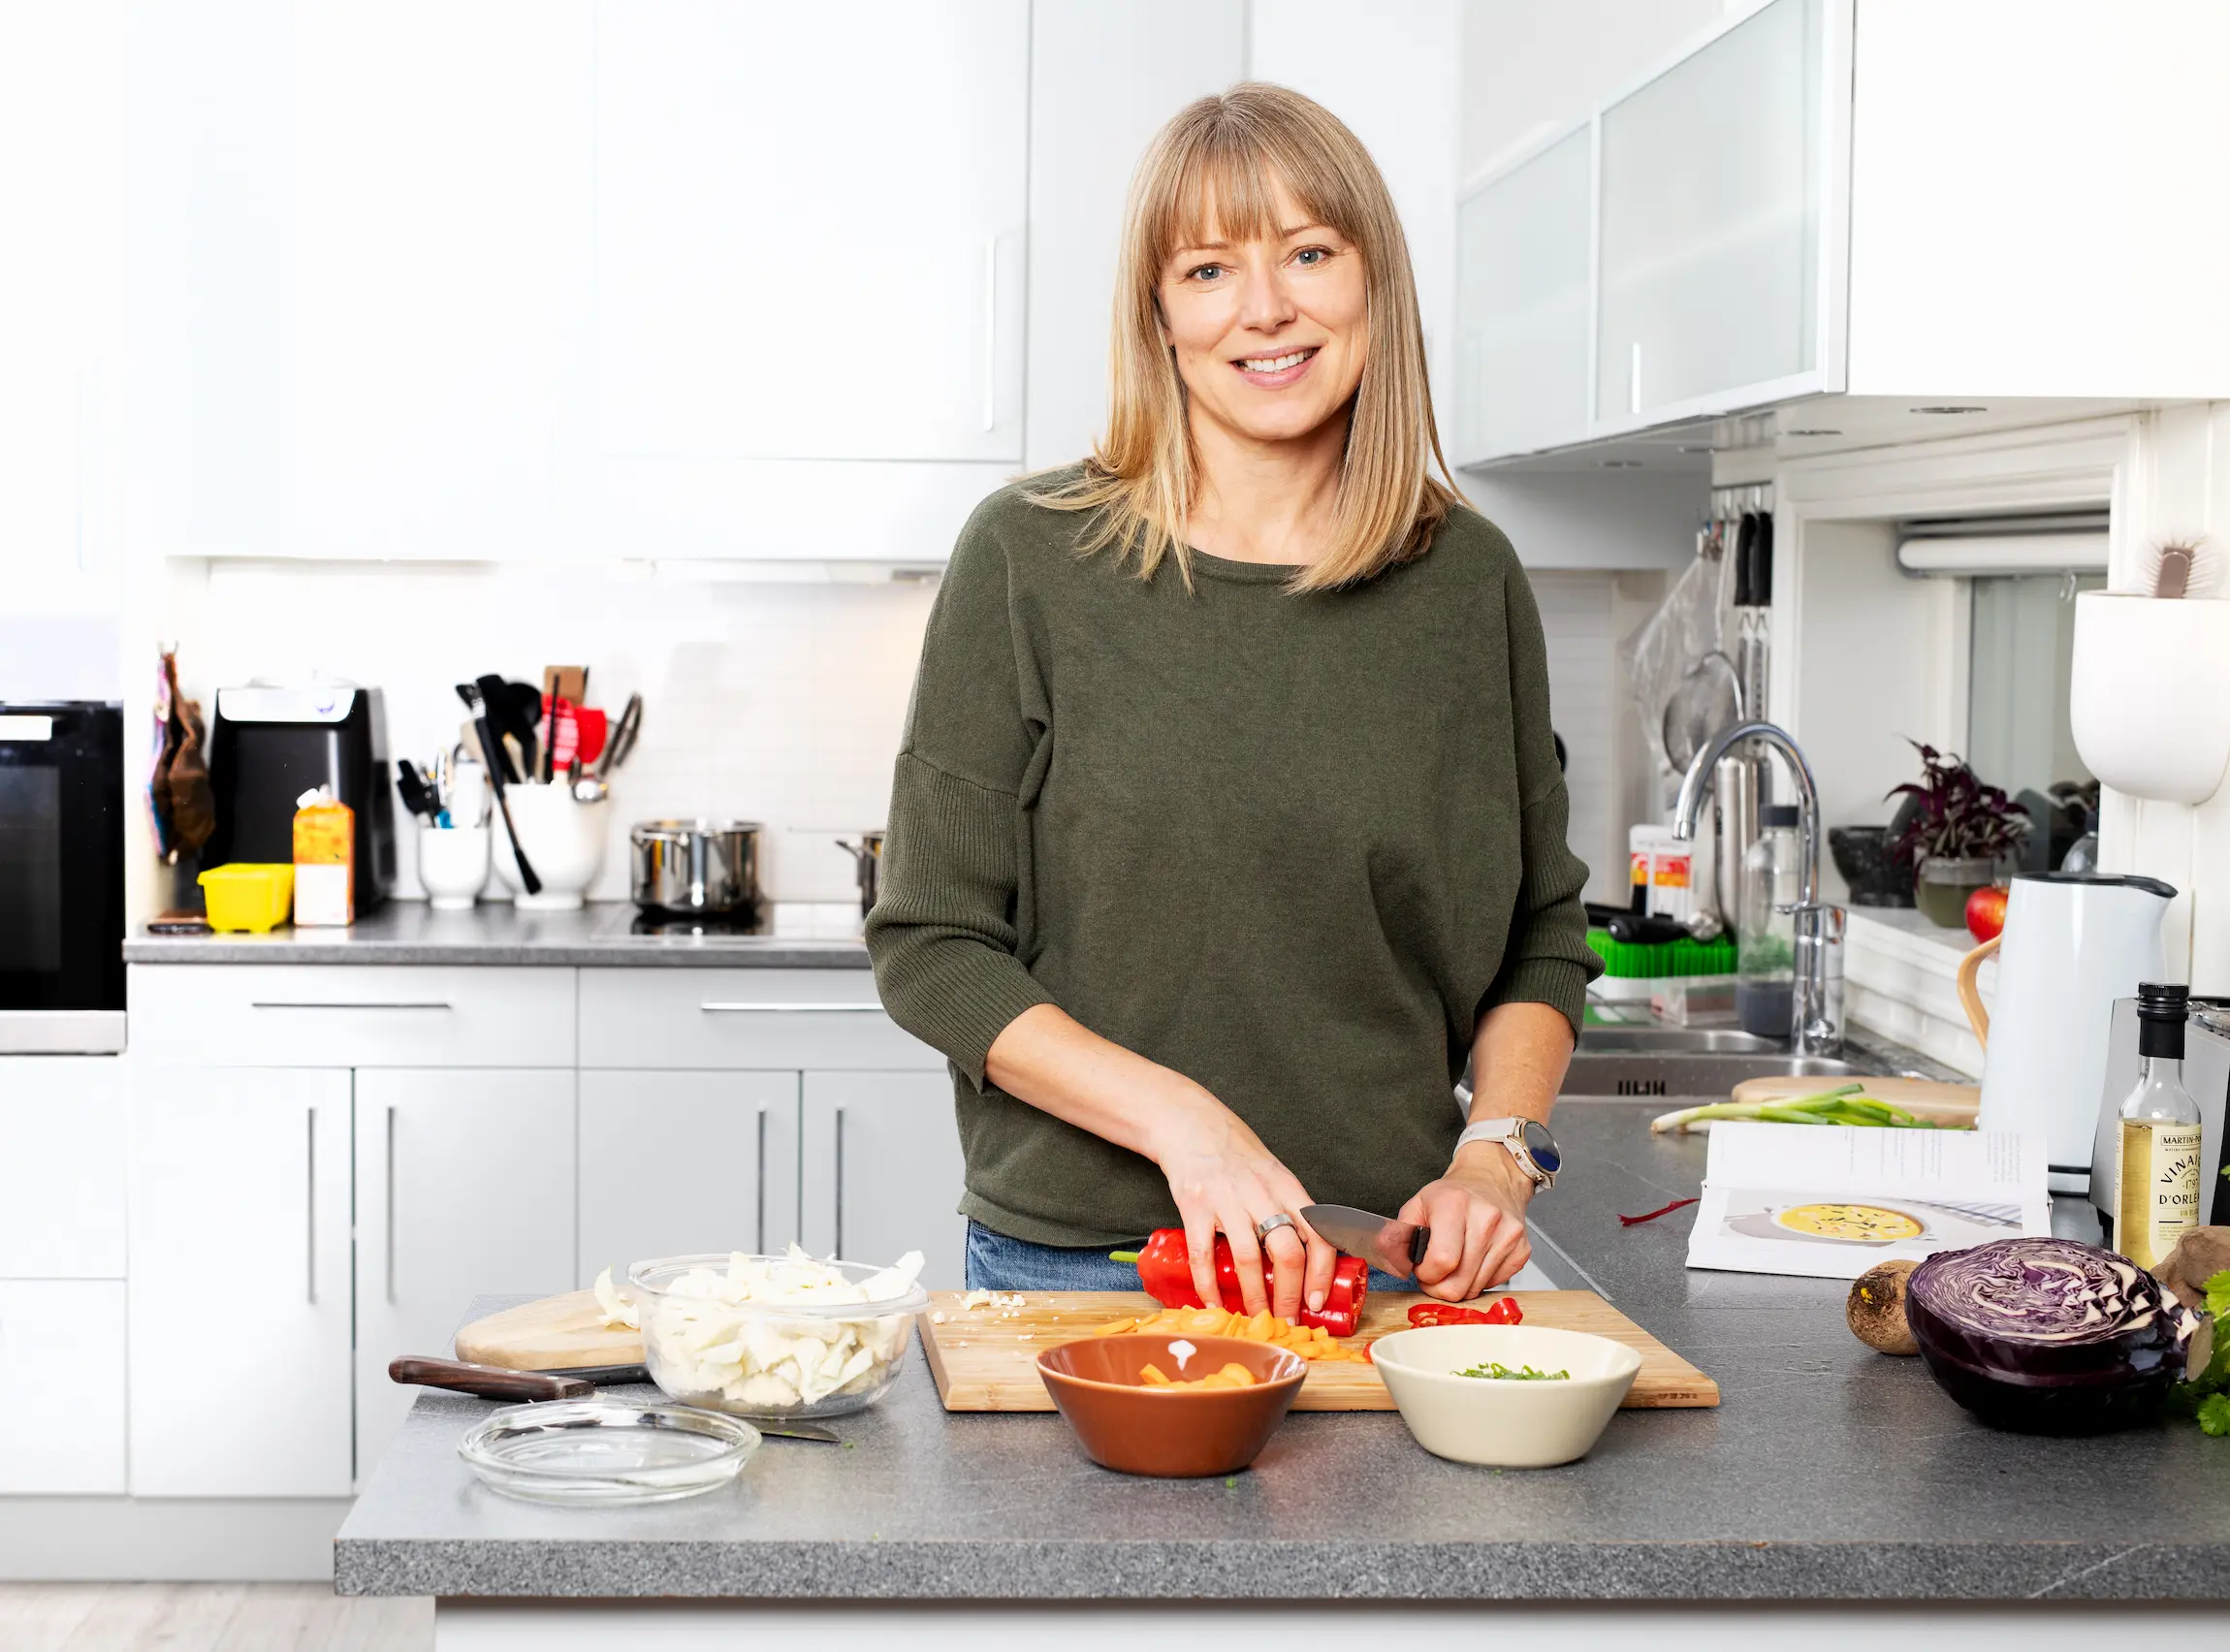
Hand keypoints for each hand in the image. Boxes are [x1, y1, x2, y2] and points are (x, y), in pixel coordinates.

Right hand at [1149, 1088, 1337, 1319]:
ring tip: (1256, 1318)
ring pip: (1248, 1258)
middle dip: (1289, 1295)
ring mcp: (1226, 1199)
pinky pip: (1203, 1255)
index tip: (1317, 1302)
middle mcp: (1260, 1192)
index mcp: (1286, 1185)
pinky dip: (1209, 1285)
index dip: (1322, 1272)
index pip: (1318, 1232)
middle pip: (1287, 1251)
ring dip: (1254, 1296)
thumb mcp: (1272, 1173)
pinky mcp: (1194, 1206)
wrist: (1189, 1124)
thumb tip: (1308, 1259)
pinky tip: (1215, 1302)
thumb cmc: (1235, 1152)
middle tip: (1287, 1321)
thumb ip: (1288, 1208)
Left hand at [1399, 1142, 1534, 1300]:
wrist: (1491, 1180)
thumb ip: (1397, 1235)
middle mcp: (1486, 1218)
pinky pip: (1495, 1284)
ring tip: (1454, 1264)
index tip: (1422, 1268)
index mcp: (1454, 1204)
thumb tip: (1389, 1262)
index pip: (1442, 1261)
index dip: (1426, 1275)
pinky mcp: (1522, 1250)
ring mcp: (1509, 1235)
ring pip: (1476, 1288)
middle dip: (1440, 1287)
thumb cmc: (1452, 1196)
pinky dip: (1480, 1280)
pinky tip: (1474, 1261)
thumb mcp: (1416, 1206)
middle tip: (1436, 1273)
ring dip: (1460, 1284)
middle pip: (1459, 1284)